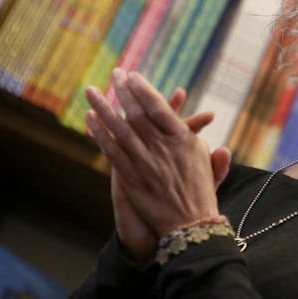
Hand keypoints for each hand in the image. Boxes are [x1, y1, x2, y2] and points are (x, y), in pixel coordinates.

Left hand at [86, 73, 231, 260]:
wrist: (189, 224)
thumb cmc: (201, 192)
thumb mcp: (208, 162)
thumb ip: (200, 141)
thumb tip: (201, 126)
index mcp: (182, 139)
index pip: (158, 107)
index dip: (144, 90)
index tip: (133, 76)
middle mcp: (161, 147)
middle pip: (137, 113)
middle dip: (123, 91)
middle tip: (114, 73)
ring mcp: (144, 162)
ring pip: (119, 129)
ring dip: (103, 107)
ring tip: (91, 90)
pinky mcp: (130, 177)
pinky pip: (111, 151)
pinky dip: (99, 133)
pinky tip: (89, 119)